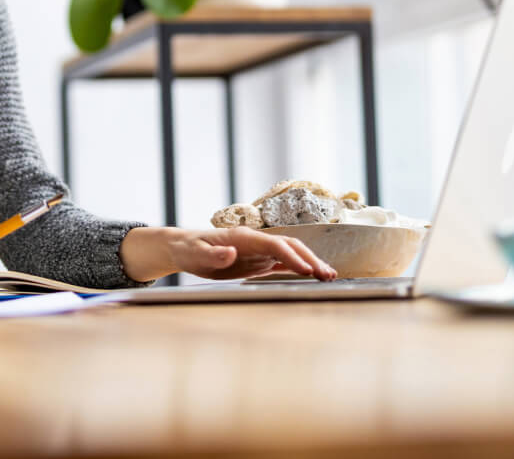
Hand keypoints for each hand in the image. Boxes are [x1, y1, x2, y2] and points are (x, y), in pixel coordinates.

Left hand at [120, 225, 336, 281]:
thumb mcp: (195, 254)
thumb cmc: (188, 249)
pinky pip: (282, 262)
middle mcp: (254, 241)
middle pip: (289, 246)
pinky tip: (312, 276)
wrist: (183, 247)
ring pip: (290, 253)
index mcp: (243, 237)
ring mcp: (258, 250)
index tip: (307, 271)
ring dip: (310, 263)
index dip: (291, 256)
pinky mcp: (257, 260)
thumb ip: (213, 255)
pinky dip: (299, 268)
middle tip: (329, 275)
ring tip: (330, 276)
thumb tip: (231, 252)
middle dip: (310, 259)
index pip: (274, 244)